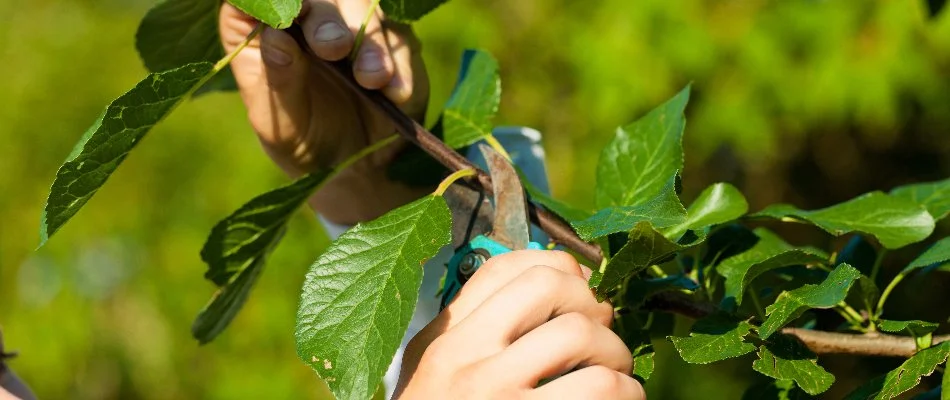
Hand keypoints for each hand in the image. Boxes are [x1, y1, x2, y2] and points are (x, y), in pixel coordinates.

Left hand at [220, 0, 430, 224]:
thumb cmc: (304, 142)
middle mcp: (302, 17)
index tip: (290, 15)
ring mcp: (349, 21)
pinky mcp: (389, 37)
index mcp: (257, 32)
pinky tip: (395, 92)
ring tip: (371, 79)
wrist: (359, 168)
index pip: (255, 0)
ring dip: (367, 39)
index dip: (274, 2)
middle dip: (326, 17)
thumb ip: (279, 82)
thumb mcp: (281, 125)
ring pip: (360, 4)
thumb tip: (276, 37)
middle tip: (334, 48)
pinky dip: (398, 60)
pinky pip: (398, 33)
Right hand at [395, 250, 645, 398]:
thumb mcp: (441, 372)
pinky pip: (602, 390)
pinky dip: (627, 393)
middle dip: (592, 305)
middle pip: (549, 287)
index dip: (559, 266)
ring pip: (583, 336)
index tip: (580, 290)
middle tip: (602, 336)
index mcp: (444, 340)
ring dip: (616, 354)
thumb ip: (481, 330)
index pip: (506, 268)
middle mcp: (464, 360)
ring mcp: (496, 396)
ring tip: (614, 377)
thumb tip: (561, 280)